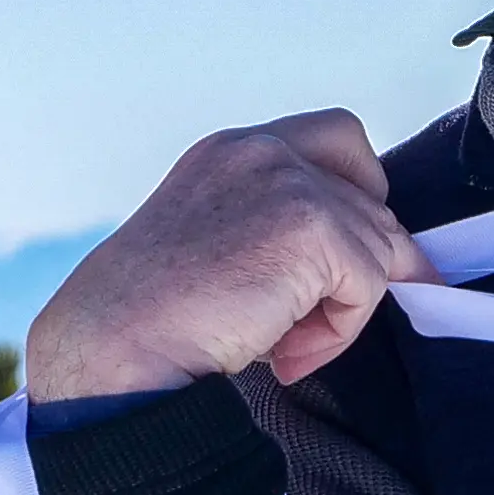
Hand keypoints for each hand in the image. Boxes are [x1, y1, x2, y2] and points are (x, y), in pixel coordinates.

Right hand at [25, 115, 430, 399]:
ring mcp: (288, 182)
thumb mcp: (218, 244)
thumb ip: (278, 229)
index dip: (359, 198)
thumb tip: (369, 260)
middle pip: (369, 199)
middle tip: (309, 324)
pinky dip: (340, 331)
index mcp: (232, 151)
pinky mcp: (312, 227)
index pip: (337, 139)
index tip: (346, 258)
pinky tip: (287, 355)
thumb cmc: (151, 318)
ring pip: (378, 246)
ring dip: (343, 310)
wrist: (116, 344)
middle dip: (356, 268)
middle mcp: (262, 151)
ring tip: (286, 348)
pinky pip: (371, 284)